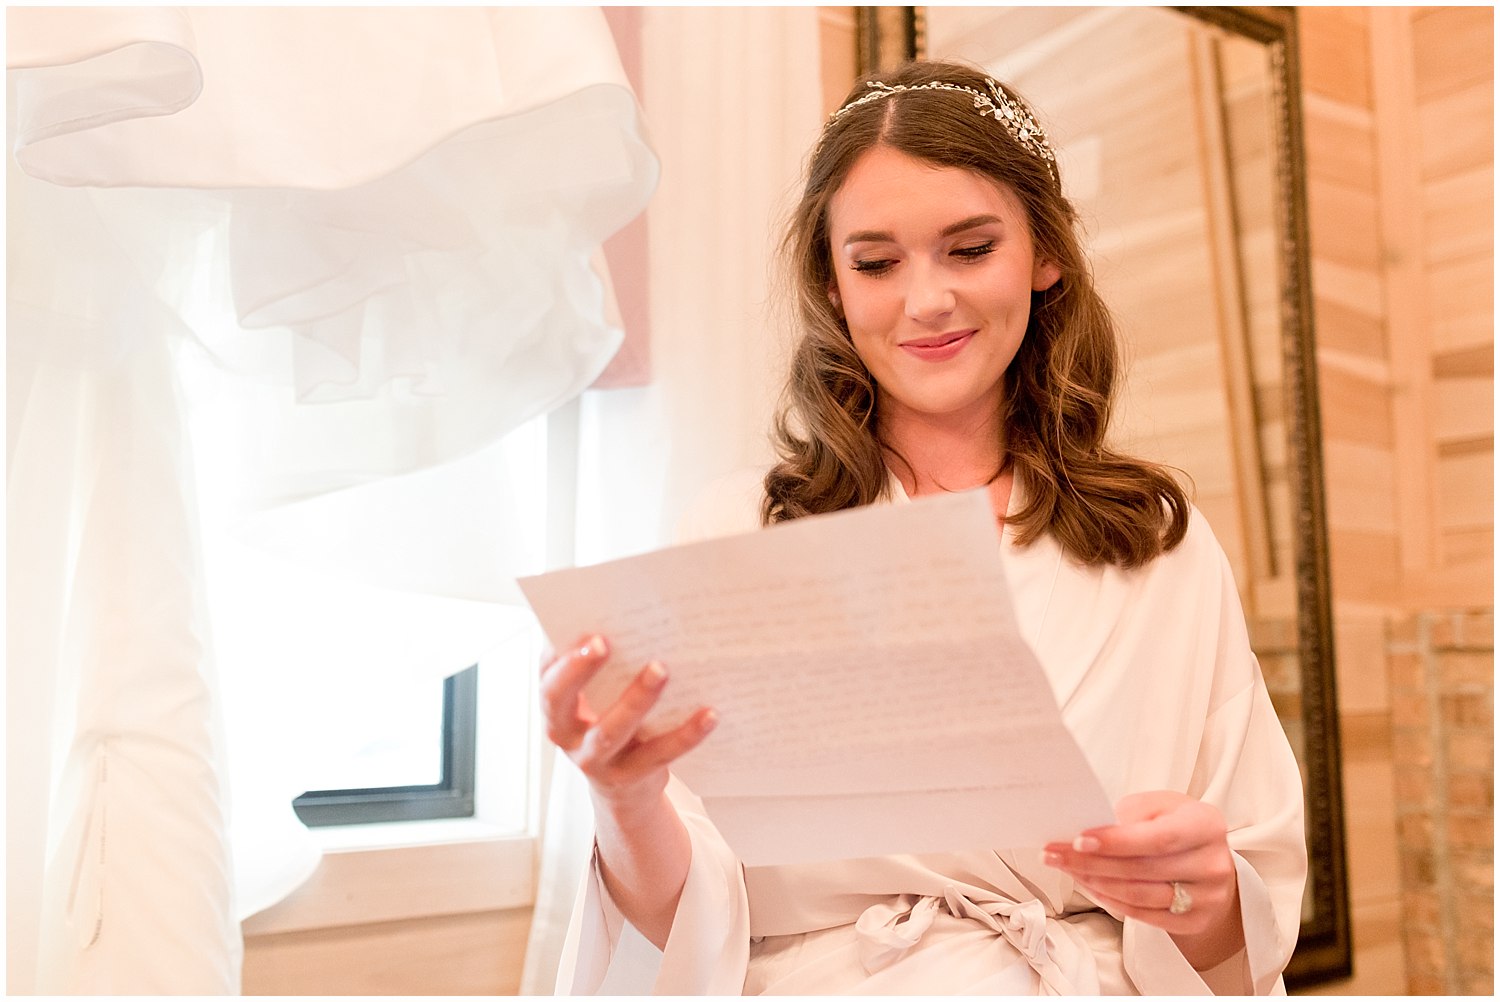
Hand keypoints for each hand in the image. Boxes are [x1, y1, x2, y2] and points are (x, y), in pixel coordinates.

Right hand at [539, 634, 716, 810]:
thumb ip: (592, 665)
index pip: (549, 686)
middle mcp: (571, 740)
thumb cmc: (608, 723)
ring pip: (613, 731)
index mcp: (557, 713)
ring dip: (636, 698)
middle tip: (606, 642)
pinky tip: (709, 714)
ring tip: (661, 669)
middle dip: (582, 672)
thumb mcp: (593, 699)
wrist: (625, 789)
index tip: (587, 634)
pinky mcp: (634, 776)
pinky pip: (661, 753)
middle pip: (566, 707)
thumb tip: (608, 616)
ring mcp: (600, 762)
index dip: (563, 663)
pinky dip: (686, 734)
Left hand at [1042, 791, 1242, 963]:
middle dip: (1091, 863)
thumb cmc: (1176, 825)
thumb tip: (1088, 830)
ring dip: (1095, 883)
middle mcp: (1212, 864)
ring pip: (1139, 896)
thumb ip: (1130, 814)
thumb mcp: (1159, 805)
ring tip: (1067, 869)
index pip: (1157, 838)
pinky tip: (1089, 886)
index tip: (1077, 840)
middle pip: (1142, 870)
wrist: (1207, 861)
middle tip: (1054, 855)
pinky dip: (1109, 901)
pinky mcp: (1194, 922)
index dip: (1116, 842)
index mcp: (1206, 824)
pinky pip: (1142, 916)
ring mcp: (1207, 898)